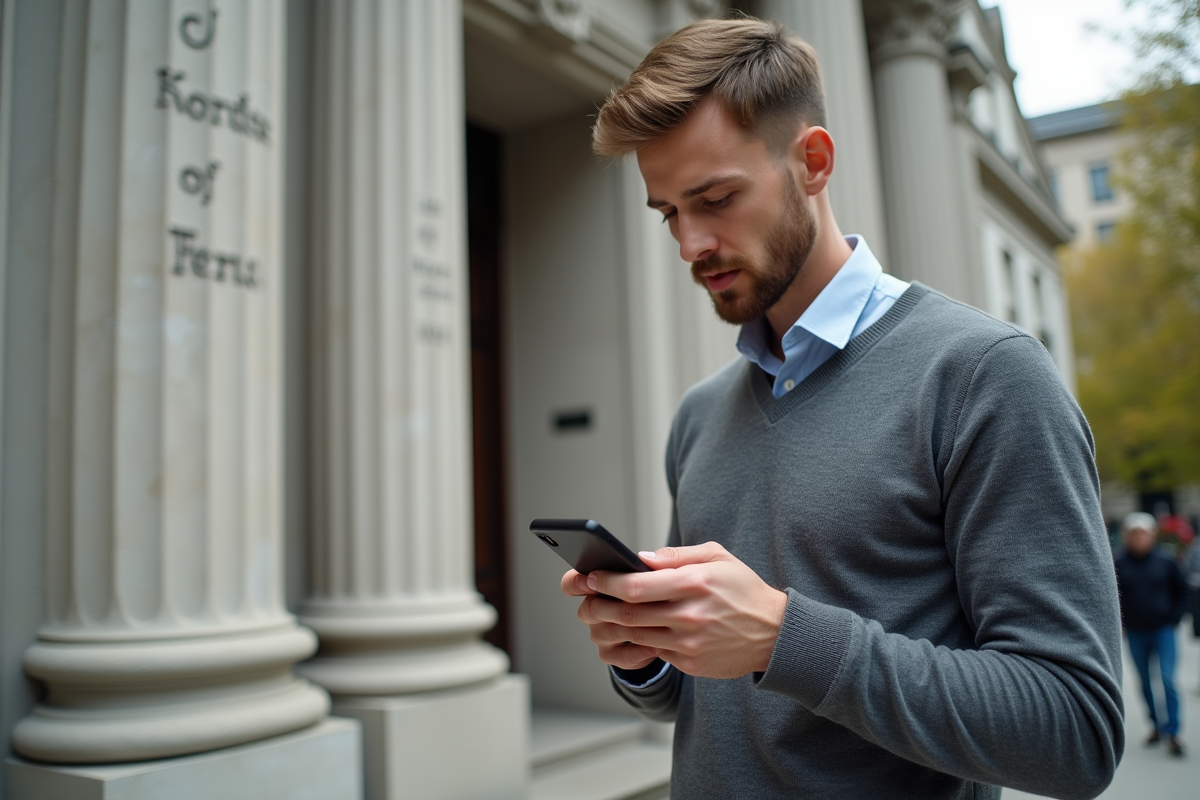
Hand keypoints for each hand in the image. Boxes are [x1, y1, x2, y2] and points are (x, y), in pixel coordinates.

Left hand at [560, 542, 787, 678]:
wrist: (776, 633)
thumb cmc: (743, 589)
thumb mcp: (716, 557)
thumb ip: (675, 556)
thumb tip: (639, 557)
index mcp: (694, 582)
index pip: (636, 585)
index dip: (607, 582)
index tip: (591, 576)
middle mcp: (690, 614)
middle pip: (628, 613)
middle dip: (598, 606)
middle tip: (585, 599)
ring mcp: (689, 642)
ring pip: (635, 635)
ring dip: (611, 626)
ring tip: (598, 615)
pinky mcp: (690, 662)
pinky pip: (653, 651)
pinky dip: (636, 641)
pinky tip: (627, 631)